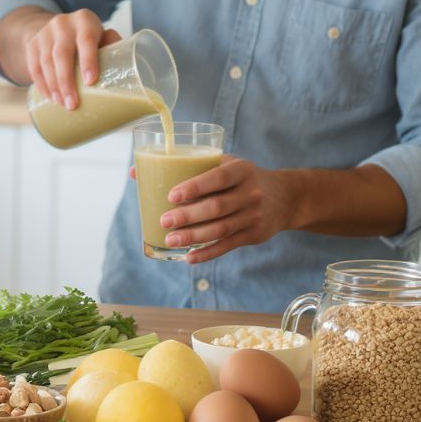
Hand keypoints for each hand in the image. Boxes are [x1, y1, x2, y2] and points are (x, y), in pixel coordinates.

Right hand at [25, 10, 121, 109]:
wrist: (58, 28)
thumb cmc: (88, 39)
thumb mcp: (101, 37)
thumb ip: (113, 48)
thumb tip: (130, 73)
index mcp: (85, 20)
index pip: (86, 39)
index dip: (88, 60)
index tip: (90, 82)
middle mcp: (62, 23)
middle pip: (61, 54)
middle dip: (66, 82)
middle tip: (72, 104)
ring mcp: (44, 33)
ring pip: (45, 62)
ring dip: (53, 86)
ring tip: (62, 104)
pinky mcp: (32, 44)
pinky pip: (34, 67)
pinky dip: (41, 84)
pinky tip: (49, 96)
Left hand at [135, 156, 296, 262]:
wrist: (284, 197)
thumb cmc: (240, 177)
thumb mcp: (222, 163)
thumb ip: (186, 166)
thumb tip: (135, 171)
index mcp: (241, 170)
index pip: (218, 177)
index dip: (195, 187)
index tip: (171, 195)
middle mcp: (251, 193)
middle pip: (217, 207)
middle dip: (189, 216)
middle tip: (164, 221)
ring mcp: (253, 216)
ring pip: (221, 229)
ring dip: (194, 237)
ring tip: (170, 240)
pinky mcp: (253, 235)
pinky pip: (227, 246)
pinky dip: (208, 253)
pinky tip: (189, 258)